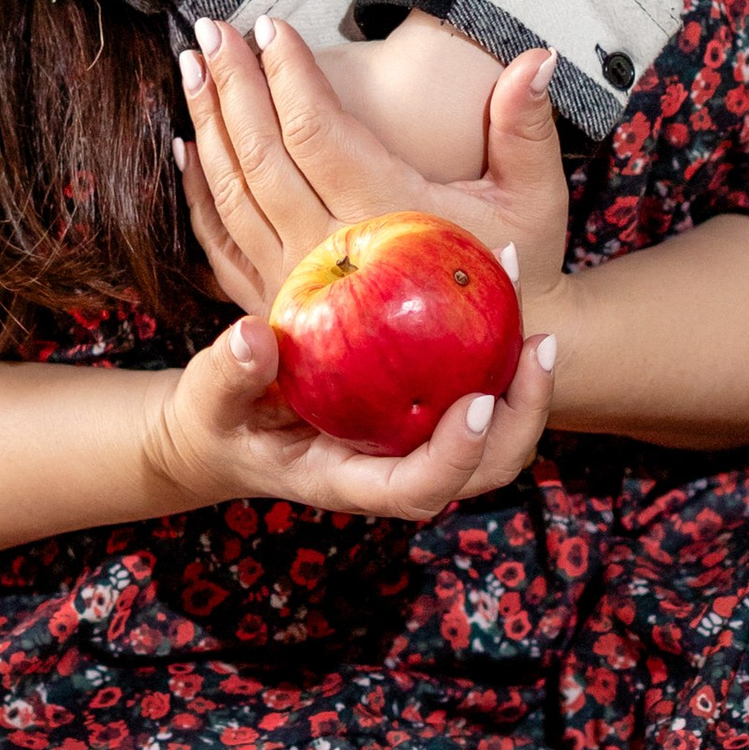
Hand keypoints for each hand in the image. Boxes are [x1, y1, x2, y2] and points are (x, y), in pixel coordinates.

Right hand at [139, 311, 556, 525]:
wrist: (227, 421)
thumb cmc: (216, 420)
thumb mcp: (208, 401)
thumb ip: (227, 375)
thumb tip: (251, 338)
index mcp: (352, 482)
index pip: (420, 488)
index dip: (457, 455)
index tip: (477, 402)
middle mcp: (397, 466)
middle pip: (485, 465)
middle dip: (524, 413)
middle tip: (540, 344)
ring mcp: (415, 435)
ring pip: (495, 422)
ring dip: (522, 367)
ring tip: (520, 284)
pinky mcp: (420, 400)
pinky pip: (472, 373)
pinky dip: (490, 329)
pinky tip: (488, 261)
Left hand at [177, 14, 569, 329]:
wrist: (483, 369)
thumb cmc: (512, 272)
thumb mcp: (534, 201)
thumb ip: (526, 127)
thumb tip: (535, 57)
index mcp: (387, 215)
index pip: (318, 131)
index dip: (289, 74)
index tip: (271, 24)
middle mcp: (332, 252)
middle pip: (263, 156)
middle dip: (233, 85)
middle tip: (212, 28)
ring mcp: (297, 284)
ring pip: (233, 195)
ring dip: (208, 126)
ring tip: (189, 66)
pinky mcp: (281, 306)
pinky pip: (222, 247)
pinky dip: (198, 196)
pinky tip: (185, 148)